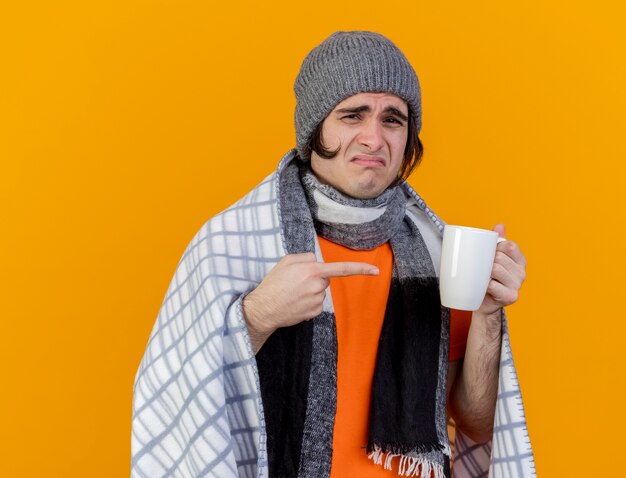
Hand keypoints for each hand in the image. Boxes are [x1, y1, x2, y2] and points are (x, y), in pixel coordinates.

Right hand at [243, 252, 378, 351]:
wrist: (263, 309)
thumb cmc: (273, 283)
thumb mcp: (286, 261)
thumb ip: (306, 257)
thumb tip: (318, 262)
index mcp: (312, 270)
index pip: (342, 269)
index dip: (361, 269)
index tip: (375, 271)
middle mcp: (317, 286)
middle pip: (325, 278)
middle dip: (314, 278)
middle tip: (295, 282)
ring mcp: (317, 301)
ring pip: (320, 291)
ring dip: (310, 291)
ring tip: (292, 293)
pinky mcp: (314, 312)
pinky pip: (316, 303)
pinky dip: (308, 302)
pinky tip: (295, 303)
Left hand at [477, 224, 526, 317]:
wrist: (482, 303)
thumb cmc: (487, 278)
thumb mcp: (493, 258)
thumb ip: (496, 241)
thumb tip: (499, 225)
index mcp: (520, 260)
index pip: (509, 245)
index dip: (496, 246)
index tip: (489, 252)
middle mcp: (521, 273)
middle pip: (500, 257)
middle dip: (487, 260)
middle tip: (481, 268)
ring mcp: (517, 285)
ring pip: (495, 269)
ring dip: (484, 272)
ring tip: (482, 277)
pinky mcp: (510, 296)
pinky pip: (493, 285)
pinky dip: (484, 284)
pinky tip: (483, 286)